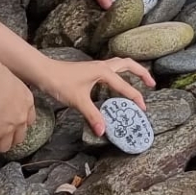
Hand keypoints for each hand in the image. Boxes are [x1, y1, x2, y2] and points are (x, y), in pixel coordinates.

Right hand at [0, 65, 36, 155]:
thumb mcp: (12, 82)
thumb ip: (10, 93)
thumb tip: (0, 95)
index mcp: (27, 102)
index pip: (29, 120)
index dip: (20, 125)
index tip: (12, 125)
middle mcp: (20, 118)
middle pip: (18, 137)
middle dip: (9, 139)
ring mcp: (7, 128)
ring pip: (4, 146)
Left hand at [30, 53, 153, 136]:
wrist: (44, 72)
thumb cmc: (60, 82)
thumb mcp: (78, 101)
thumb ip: (93, 115)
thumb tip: (103, 130)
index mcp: (104, 72)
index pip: (125, 86)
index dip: (136, 98)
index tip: (143, 109)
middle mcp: (103, 66)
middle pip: (129, 64)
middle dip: (142, 73)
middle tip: (152, 84)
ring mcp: (96, 66)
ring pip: (120, 64)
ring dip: (132, 70)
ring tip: (140, 80)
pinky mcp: (90, 70)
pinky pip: (111, 69)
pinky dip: (119, 74)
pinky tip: (116, 84)